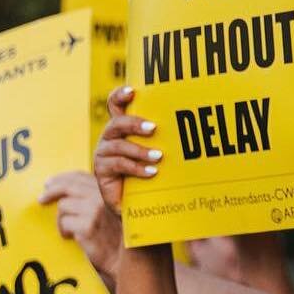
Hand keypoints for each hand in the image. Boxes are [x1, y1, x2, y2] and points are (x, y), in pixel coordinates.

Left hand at [38, 171, 122, 279]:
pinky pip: (64, 223)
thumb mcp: (105, 208)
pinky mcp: (88, 226)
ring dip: (60, 219)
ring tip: (66, 229)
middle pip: (68, 186)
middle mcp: (102, 196)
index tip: (49, 183)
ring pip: (63, 206)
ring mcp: (95, 210)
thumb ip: (91, 196)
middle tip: (41, 198)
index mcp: (106, 189)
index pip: (79, 176)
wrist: (121, 257)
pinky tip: (70, 237)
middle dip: (51, 191)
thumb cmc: (112, 233)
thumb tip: (62, 187)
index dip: (62, 178)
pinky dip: (63, 230)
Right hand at [93, 87, 160, 213]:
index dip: (120, 95)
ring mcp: (103, 153)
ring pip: (119, 145)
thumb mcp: (155, 149)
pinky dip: (137, 167)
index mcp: (122, 126)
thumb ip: (162, 136)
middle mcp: (110, 137)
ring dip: (140, 150)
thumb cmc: (148, 169)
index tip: (132, 91)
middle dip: (135, 123)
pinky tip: (152, 172)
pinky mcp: (102, 171)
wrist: (132, 202)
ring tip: (159, 157)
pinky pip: (118, 165)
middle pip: (117, 123)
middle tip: (153, 128)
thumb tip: (192, 121)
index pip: (115, 104)